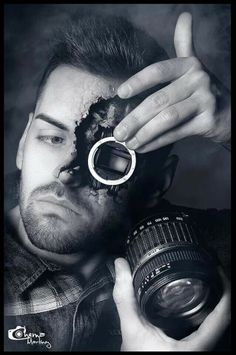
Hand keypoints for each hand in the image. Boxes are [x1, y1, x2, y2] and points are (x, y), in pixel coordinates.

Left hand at [113, 12, 230, 152]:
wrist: (231, 112)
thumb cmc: (203, 91)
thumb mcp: (194, 67)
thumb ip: (185, 44)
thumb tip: (184, 16)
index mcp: (189, 66)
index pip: (159, 71)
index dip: (138, 82)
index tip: (120, 94)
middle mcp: (198, 81)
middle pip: (159, 100)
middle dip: (135, 118)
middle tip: (118, 132)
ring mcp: (204, 102)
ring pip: (167, 118)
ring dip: (143, 133)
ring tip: (128, 142)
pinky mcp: (207, 122)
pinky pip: (175, 134)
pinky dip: (156, 143)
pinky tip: (142, 147)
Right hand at [113, 258, 230, 350]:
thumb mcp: (132, 331)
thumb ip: (126, 300)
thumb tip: (122, 268)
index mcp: (196, 345)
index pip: (223, 315)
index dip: (225, 290)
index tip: (217, 269)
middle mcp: (202, 346)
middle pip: (224, 315)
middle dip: (220, 289)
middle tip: (212, 268)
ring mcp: (199, 346)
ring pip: (217, 321)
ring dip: (214, 299)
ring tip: (207, 278)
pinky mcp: (192, 345)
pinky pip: (208, 325)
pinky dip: (206, 309)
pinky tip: (195, 300)